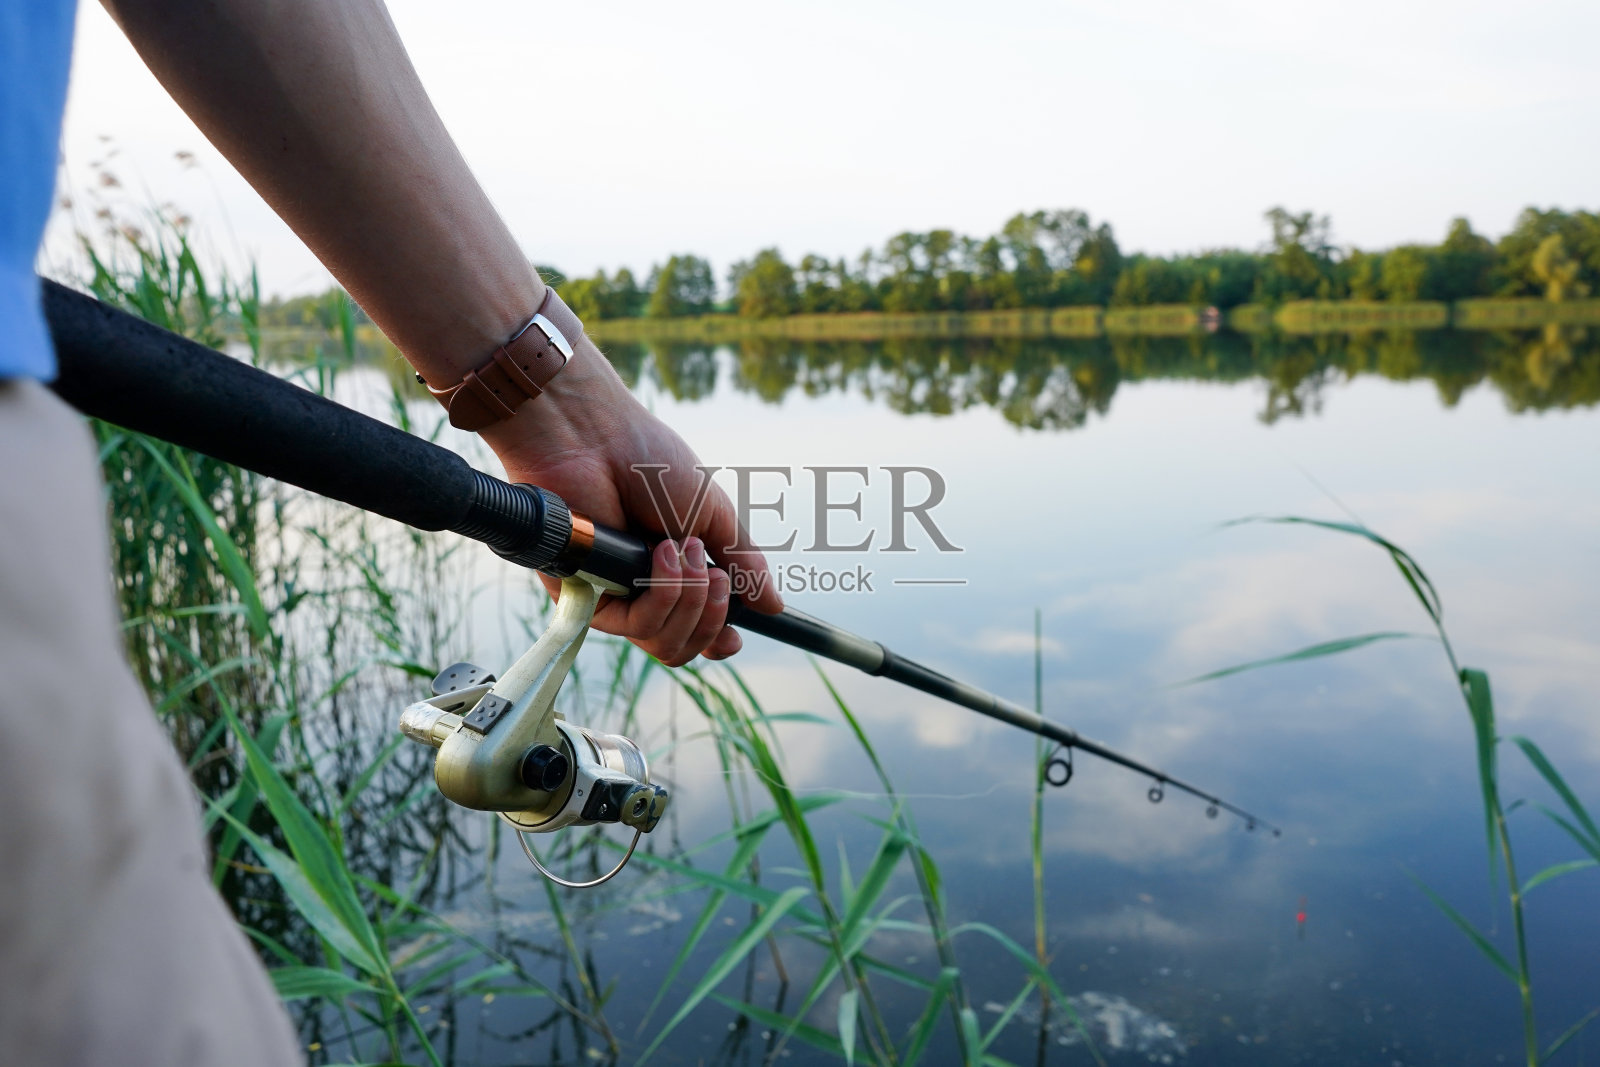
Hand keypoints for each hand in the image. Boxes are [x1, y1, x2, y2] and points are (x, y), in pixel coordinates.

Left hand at [480, 336, 782, 666]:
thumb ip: (742, 562)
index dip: (717, 640)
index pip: (694, 631)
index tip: (734, 636)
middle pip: (683, 648)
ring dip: (690, 601)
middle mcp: (640, 593)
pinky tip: (662, 554)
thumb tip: (775, 606)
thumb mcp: (712, 515)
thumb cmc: (651, 463)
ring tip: (684, 551)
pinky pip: (635, 628)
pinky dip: (661, 594)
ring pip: (664, 645)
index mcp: (673, 574)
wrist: (598, 439)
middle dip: (712, 617)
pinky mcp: (584, 596)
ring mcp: (612, 596)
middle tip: (715, 576)